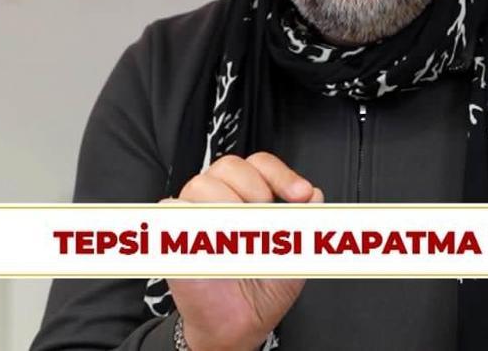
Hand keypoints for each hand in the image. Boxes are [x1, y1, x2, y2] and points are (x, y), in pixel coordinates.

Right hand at [163, 152, 322, 350]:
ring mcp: (195, 215)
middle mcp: (220, 199)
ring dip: (227, 208)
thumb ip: (306, 221)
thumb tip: (316, 195)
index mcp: (249, 196)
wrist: (241, 325)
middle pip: (229, 165)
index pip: (260, 163)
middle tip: (267, 220)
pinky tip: (219, 244)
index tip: (301, 196)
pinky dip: (197, 224)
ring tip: (242, 237)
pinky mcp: (171, 235)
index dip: (281, 175)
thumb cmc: (263, 289)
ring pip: (201, 184)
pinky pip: (173, 210)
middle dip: (255, 188)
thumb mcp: (297, 252)